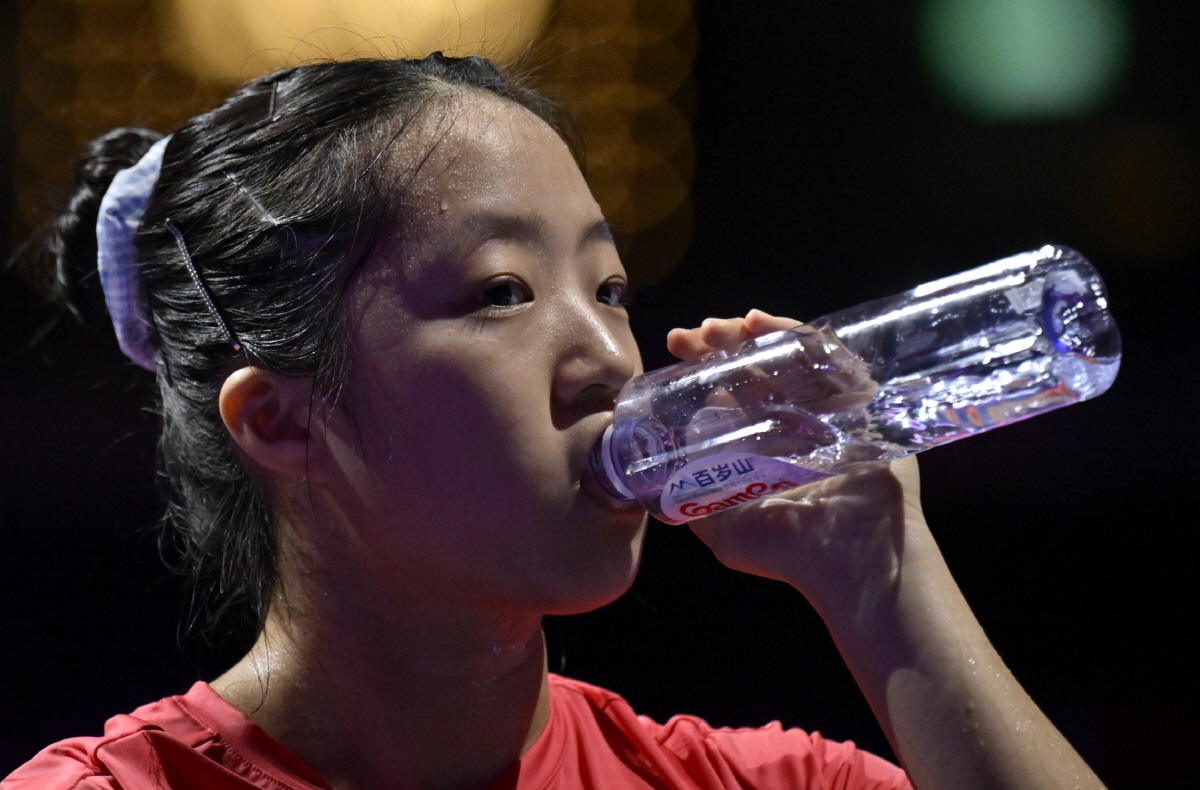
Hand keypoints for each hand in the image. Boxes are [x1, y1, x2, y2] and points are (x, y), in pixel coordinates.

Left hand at [667, 310, 919, 616]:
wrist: (851, 562)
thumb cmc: (789, 554)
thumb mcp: (721, 526)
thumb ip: (692, 495)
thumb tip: (660, 465)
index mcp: (761, 441)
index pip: (730, 387)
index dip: (702, 362)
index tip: (678, 344)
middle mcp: (795, 421)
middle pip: (758, 363)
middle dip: (725, 341)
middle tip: (699, 333)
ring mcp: (829, 410)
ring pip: (792, 354)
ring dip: (760, 331)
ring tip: (733, 324)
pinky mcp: (862, 404)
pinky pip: (832, 359)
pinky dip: (801, 337)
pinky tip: (769, 327)